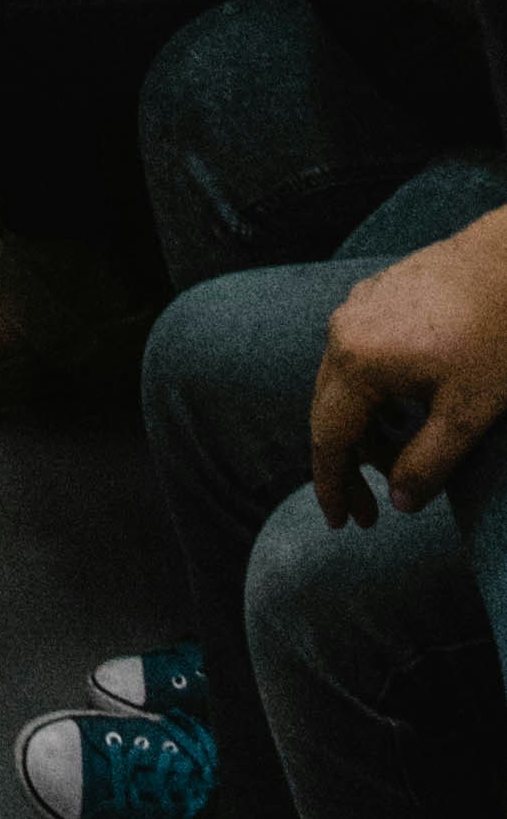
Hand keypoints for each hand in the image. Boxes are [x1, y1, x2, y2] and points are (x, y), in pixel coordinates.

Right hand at [312, 210, 506, 521]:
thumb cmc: (494, 337)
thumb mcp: (466, 415)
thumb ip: (426, 465)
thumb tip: (398, 501)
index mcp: (357, 360)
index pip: (328, 437)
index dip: (331, 486)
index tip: (339, 524)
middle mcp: (343, 329)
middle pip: (329, 410)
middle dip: (348, 465)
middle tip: (371, 512)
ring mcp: (358, 306)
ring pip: (345, 382)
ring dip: (365, 429)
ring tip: (399, 462)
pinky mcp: (378, 294)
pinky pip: (359, 355)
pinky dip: (373, 395)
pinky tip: (405, 411)